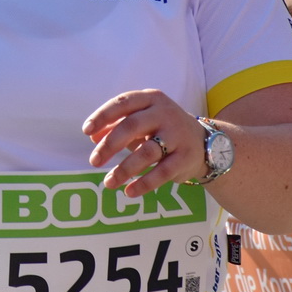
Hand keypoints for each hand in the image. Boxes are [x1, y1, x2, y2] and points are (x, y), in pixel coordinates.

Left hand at [82, 89, 209, 194]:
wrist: (204, 142)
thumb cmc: (162, 128)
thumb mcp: (141, 120)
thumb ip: (116, 125)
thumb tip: (93, 136)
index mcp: (150, 99)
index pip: (122, 102)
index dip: (102, 116)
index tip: (87, 131)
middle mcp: (164, 113)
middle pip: (132, 126)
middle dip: (109, 145)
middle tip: (94, 161)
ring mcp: (177, 135)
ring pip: (147, 152)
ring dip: (124, 169)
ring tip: (108, 182)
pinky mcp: (185, 157)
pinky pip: (162, 172)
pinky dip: (144, 184)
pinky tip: (129, 191)